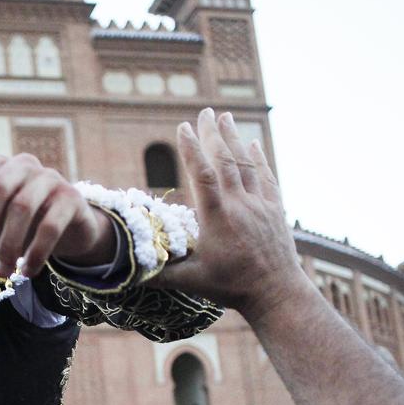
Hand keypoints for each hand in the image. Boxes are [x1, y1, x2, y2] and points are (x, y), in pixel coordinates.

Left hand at [0, 153, 114, 277]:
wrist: (67, 227)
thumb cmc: (17, 221)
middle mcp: (24, 166)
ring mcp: (50, 179)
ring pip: (23, 207)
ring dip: (8, 245)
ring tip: (0, 272)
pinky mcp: (72, 199)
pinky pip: (50, 225)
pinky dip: (36, 252)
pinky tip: (26, 272)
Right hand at [145, 109, 308, 320]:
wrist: (277, 293)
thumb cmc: (232, 287)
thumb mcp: (192, 282)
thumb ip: (160, 273)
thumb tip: (126, 270)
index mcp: (218, 218)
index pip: (203, 175)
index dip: (192, 150)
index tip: (183, 127)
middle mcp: (241, 205)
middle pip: (226, 161)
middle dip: (214, 134)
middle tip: (205, 111)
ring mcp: (261, 205)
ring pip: (247, 164)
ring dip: (235, 138)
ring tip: (226, 116)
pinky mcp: (275, 210)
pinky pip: (266, 176)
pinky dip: (259, 157)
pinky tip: (253, 143)